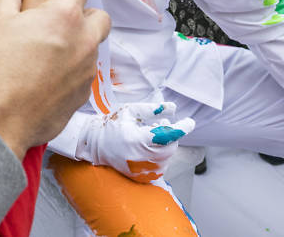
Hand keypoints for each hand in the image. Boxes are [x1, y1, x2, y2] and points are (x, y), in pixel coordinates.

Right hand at [0, 0, 109, 159]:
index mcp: (63, 17)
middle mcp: (83, 41)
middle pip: (99, 15)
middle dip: (83, 11)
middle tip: (58, 16)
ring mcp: (87, 69)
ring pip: (92, 44)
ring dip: (78, 39)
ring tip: (49, 48)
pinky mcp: (83, 93)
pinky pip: (85, 70)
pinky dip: (72, 65)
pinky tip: (48, 72)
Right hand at [75, 102, 194, 182]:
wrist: (93, 144)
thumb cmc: (111, 124)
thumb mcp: (129, 111)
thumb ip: (152, 109)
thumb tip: (173, 107)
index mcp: (136, 139)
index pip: (167, 134)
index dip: (181, 128)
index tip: (190, 122)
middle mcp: (139, 157)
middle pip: (169, 147)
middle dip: (170, 135)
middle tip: (160, 123)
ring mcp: (140, 169)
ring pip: (167, 158)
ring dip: (165, 145)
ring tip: (151, 134)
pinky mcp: (140, 177)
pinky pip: (160, 167)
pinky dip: (160, 157)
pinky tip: (149, 147)